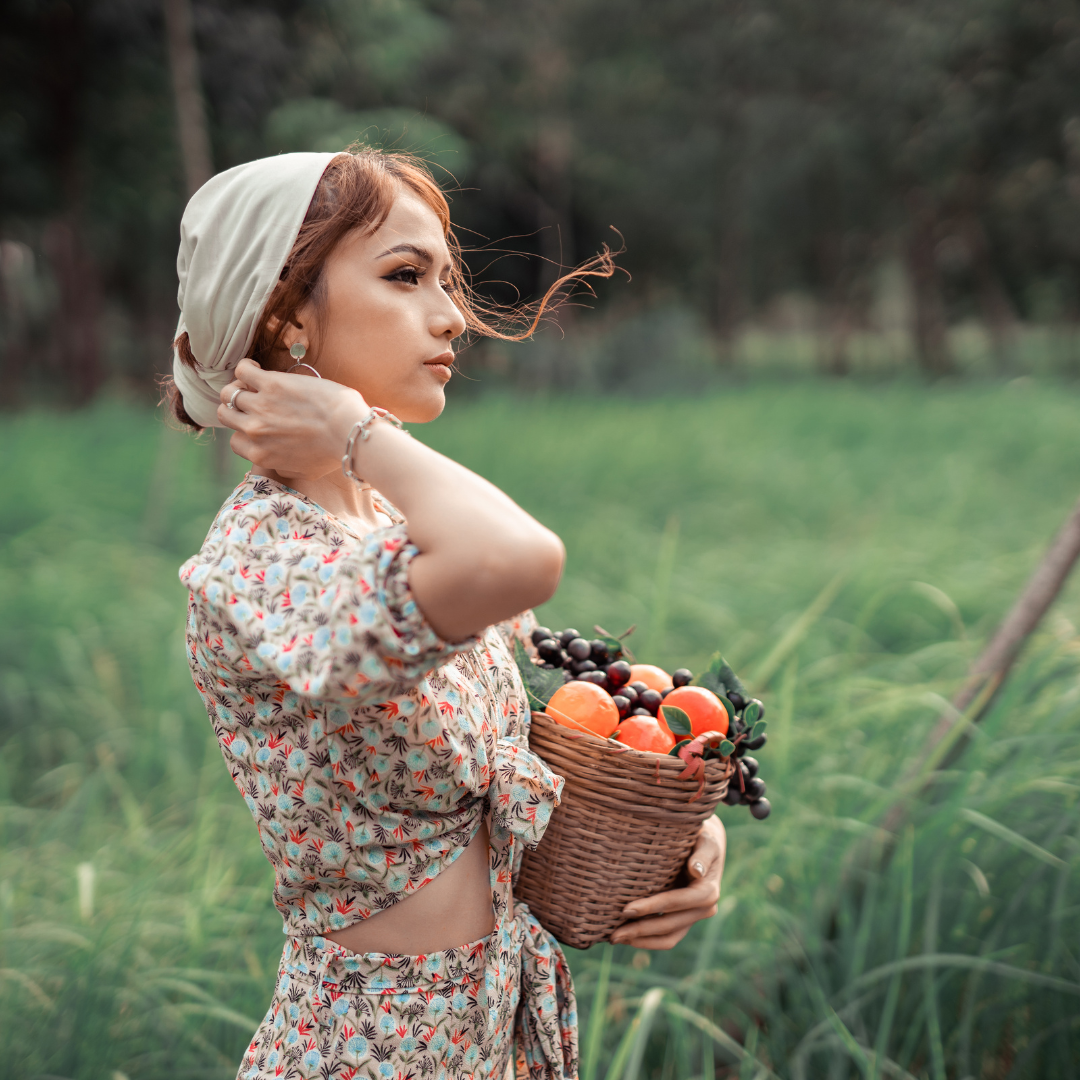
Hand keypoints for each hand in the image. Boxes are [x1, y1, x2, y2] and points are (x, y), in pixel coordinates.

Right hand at [217, 358, 367, 478]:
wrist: (348, 431)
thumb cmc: (335, 453)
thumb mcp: (307, 472)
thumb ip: (286, 469)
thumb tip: (279, 466)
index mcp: (261, 455)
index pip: (236, 442)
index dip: (245, 432)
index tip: (256, 424)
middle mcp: (255, 432)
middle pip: (226, 416)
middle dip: (235, 409)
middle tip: (251, 401)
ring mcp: (260, 407)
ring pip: (228, 394)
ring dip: (237, 387)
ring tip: (252, 383)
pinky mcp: (270, 384)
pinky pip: (242, 370)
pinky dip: (246, 367)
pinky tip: (257, 367)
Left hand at [610, 815, 725, 949]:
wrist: (706, 844)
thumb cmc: (702, 836)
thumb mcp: (706, 840)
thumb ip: (702, 854)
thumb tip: (696, 870)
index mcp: (708, 890)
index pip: (676, 902)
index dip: (652, 907)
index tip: (626, 909)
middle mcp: (705, 909)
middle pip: (670, 925)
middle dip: (641, 930)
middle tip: (613, 933)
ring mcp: (694, 917)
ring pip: (669, 937)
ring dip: (642, 940)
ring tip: (614, 938)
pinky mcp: (685, 920)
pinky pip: (668, 936)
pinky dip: (648, 940)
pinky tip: (627, 937)